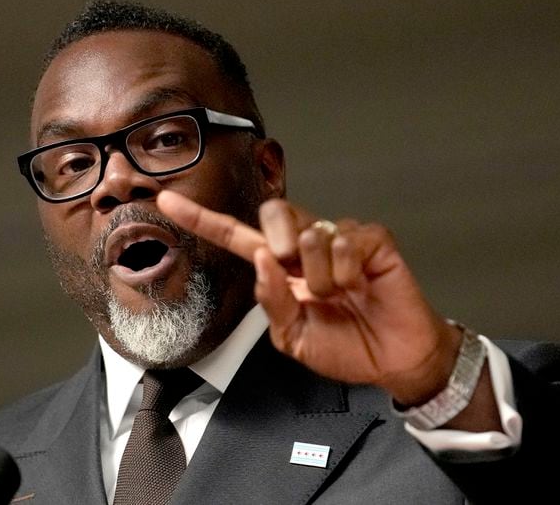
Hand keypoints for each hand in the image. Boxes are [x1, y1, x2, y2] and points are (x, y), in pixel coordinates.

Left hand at [156, 191, 461, 404]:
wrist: (392, 359)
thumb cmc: (344, 347)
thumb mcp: (293, 338)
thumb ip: (271, 301)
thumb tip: (261, 259)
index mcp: (281, 270)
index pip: (236, 237)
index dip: (201, 219)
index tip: (166, 201)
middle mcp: (306, 247)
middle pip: (275, 212)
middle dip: (279, 241)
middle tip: (298, 274)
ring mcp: (339, 239)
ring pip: (312, 231)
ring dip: (322, 275)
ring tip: (341, 294)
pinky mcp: (371, 239)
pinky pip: (345, 239)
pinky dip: (348, 269)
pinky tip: (361, 283)